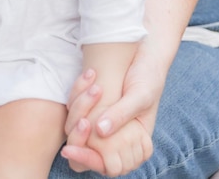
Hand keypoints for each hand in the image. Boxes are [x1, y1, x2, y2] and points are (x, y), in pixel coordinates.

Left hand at [62, 38, 165, 174]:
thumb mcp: (140, 96)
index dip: (86, 158)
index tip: (71, 150)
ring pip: (74, 125)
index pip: (104, 164)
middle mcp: (112, 135)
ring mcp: (98, 119)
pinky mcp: (89, 102)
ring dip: (80, 106)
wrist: (144, 55)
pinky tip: (90, 74)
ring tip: (96, 87)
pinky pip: (74, 103)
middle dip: (78, 134)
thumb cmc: (148, 78)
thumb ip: (122, 114)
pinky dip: (78, 90)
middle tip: (83, 120)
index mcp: (131, 144)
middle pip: (83, 147)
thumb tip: (100, 131)